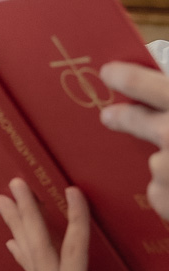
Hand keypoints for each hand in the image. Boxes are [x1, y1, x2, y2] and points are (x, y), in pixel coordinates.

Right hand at [0, 178, 168, 270]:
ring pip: (41, 252)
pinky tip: (74, 194)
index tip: (11, 234)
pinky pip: (74, 253)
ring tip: (18, 187)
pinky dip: (76, 220)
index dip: (24, 251)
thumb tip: (115, 248)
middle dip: (17, 222)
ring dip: (29, 214)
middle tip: (4, 195)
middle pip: (34, 258)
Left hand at [100, 60, 168, 219]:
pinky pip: (161, 195)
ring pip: (157, 166)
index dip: (128, 78)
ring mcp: (168, 169)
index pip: (150, 86)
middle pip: (141, 122)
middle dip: (127, 119)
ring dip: (167, 169)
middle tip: (110, 117)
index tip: (109, 73)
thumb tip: (164, 70)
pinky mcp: (167, 200)